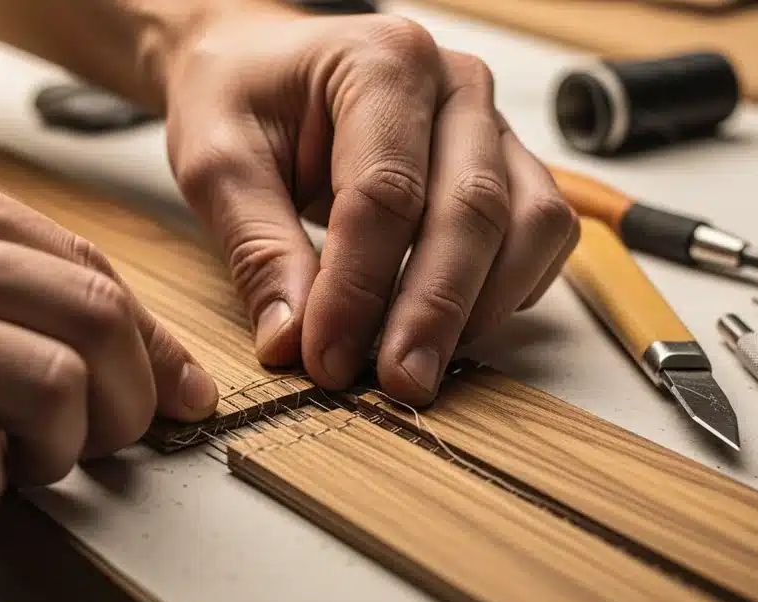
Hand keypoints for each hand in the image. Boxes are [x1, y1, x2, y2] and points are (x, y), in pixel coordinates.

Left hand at [164, 8, 577, 404]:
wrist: (262, 64)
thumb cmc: (240, 97)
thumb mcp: (216, 161)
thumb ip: (257, 248)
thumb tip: (292, 340)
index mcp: (380, 62)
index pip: (386, 191)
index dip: (360, 287)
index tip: (326, 358)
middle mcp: (455, 85)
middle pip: (472, 207)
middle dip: (434, 310)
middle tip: (399, 384)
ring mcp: (492, 123)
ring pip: (529, 223)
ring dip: (483, 306)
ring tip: (422, 363)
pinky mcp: (509, 164)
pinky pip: (541, 234)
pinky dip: (509, 290)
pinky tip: (452, 327)